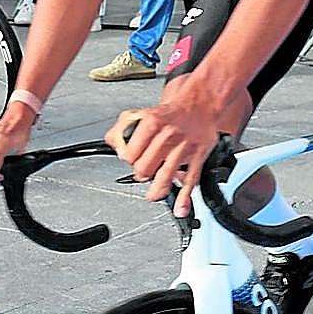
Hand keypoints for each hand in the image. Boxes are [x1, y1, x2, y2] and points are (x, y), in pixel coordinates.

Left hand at [105, 88, 220, 218]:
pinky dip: (184, 197)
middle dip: (141, 173)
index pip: (130, 154)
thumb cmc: (168, 113)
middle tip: (144, 170)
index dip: (128, 160)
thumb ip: (121, 128)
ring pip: (165, 176)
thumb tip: (114, 144)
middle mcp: (168, 135)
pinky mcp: (198, 155)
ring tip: (152, 195)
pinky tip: (179, 209)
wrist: (198, 105)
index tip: (130, 159)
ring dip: (156, 190)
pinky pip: (191, 180)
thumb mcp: (141, 113)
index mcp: (151, 123)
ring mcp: (183, 146)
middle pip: (145, 168)